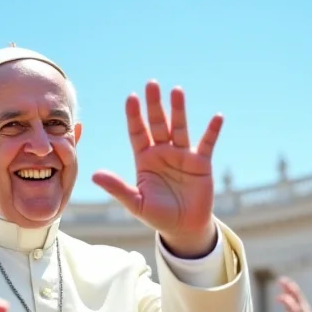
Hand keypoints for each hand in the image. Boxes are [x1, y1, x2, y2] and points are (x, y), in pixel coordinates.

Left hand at [92, 81, 222, 257]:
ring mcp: (182, 155)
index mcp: (144, 159)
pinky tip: (217, 117)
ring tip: (177, 90)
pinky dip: (212, 131)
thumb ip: (117, 188)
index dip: (134, 116)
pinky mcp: (201, 163)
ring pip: (179, 128)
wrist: (183, 227)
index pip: (137, 133)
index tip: (131, 98)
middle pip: (157, 124)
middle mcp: (162, 152)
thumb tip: (94, 175)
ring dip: (179, 110)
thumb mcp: (136, 203)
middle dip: (154, 105)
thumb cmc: (157, 215)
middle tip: (151, 84)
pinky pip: (207, 143)